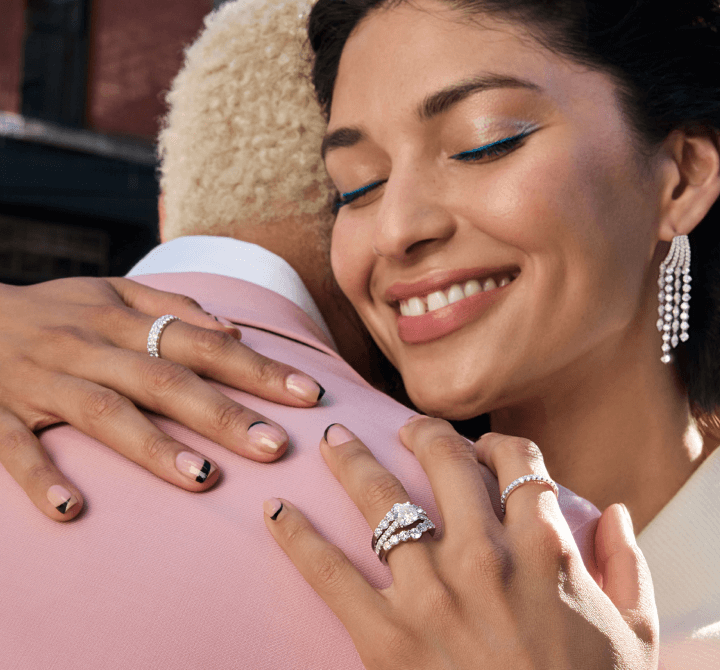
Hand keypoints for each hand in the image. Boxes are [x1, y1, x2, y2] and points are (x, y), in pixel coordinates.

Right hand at [0, 277, 324, 520]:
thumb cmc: (53, 309)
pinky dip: (41, 476)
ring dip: (153, 446)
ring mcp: (43, 381)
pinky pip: (16, 446)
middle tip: (274, 446)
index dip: (255, 367)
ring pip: (104, 412)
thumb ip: (171, 308)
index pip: (202, 342)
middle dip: (223, 413)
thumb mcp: (109, 292)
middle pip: (164, 380)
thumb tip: (234, 329)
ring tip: (203, 480)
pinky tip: (72, 510)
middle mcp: (89, 347)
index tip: (306, 395)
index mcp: (120, 318)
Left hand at [264, 418, 658, 669]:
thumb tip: (614, 511)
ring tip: (336, 440)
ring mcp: (430, 592)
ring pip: (381, 499)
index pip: (516, 460)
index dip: (498, 443)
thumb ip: (627, 564)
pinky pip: (330, 572)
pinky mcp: (385, 636)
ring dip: (352, 461)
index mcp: (545, 547)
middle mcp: (483, 556)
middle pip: (445, 462)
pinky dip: (297, 536)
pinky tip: (277, 509)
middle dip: (424, 433)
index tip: (484, 448)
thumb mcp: (634, 635)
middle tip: (406, 427)